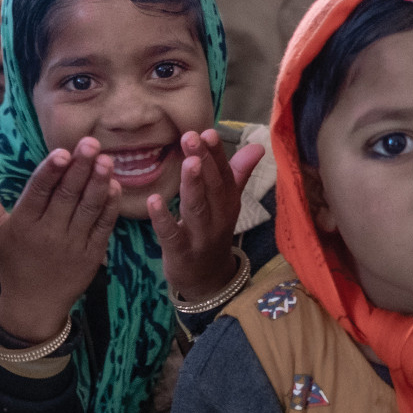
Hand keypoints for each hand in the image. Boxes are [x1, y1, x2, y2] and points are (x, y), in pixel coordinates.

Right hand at [0, 137, 119, 343]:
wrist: (35, 306)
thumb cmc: (15, 263)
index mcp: (24, 225)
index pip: (38, 193)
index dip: (50, 172)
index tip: (62, 152)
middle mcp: (49, 234)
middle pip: (66, 196)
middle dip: (80, 169)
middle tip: (91, 144)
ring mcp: (73, 245)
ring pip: (88, 209)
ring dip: (98, 183)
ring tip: (106, 160)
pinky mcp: (92, 255)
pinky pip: (103, 227)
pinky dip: (110, 207)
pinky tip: (115, 186)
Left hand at [147, 129, 263, 301]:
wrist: (207, 281)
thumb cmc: (212, 232)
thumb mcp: (228, 204)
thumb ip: (238, 173)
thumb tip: (259, 145)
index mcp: (228, 203)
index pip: (225, 174)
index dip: (217, 154)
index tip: (208, 131)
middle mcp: (218, 218)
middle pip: (212, 188)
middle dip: (203, 161)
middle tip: (191, 136)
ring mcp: (200, 237)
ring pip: (197, 208)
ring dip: (192, 185)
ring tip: (187, 162)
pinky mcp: (181, 253)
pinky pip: (172, 235)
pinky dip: (163, 218)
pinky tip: (153, 200)